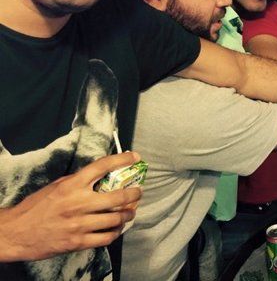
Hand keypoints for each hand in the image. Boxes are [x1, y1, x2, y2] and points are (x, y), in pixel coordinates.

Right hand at [0, 152, 142, 261]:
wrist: (16, 233)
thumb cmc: (36, 207)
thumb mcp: (57, 186)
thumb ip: (79, 181)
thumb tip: (103, 175)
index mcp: (72, 185)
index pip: (103, 166)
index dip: (123, 159)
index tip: (135, 157)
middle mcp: (78, 203)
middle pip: (118, 196)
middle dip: (134, 194)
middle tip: (138, 192)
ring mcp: (79, 224)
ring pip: (116, 219)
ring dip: (128, 214)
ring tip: (130, 212)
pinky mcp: (78, 242)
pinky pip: (106, 237)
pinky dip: (116, 232)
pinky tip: (116, 228)